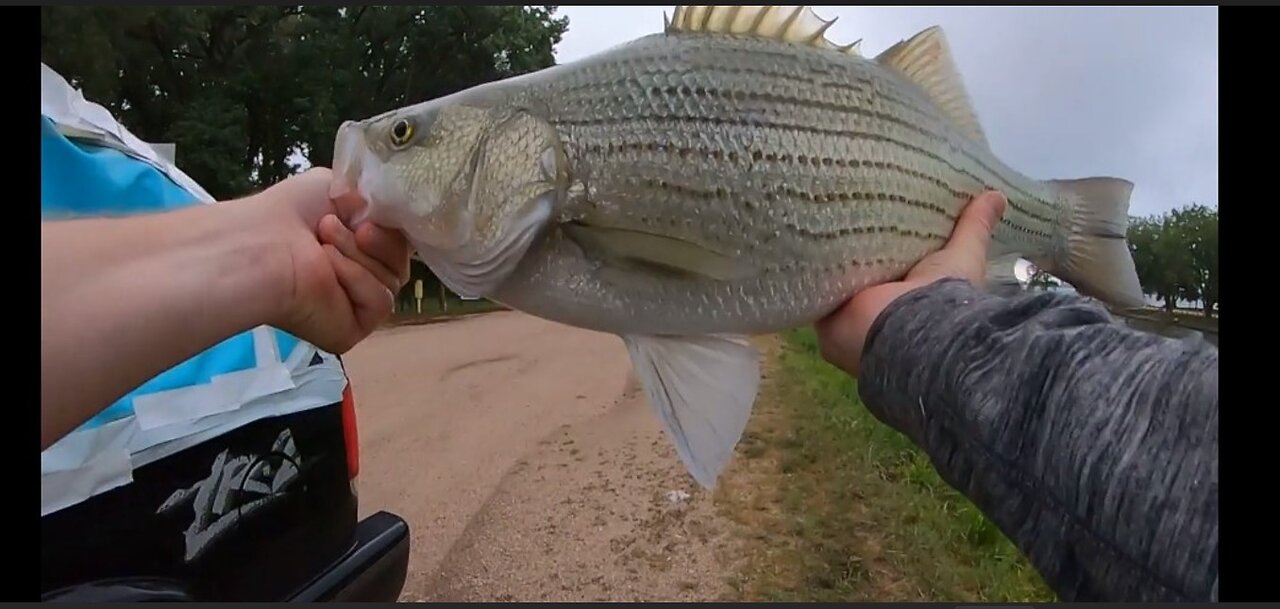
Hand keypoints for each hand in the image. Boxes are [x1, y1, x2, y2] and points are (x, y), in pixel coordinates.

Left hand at [248, 168, 410, 353]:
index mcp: (356, 247)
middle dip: (377, 240)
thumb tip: (397, 212)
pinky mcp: (353, 329)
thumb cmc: (294, 211)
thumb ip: (376, 199)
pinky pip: (381, 302)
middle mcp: (358, 277)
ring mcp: (356, 306)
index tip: (375, 211)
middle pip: (401, 262)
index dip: (393, 228)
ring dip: (359, 256)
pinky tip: (326, 271)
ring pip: (393, 281)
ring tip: (323, 244)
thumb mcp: (342, 186)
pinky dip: (358, 280)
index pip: (399, 243)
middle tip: (340, 227)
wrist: (265, 244)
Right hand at [815, 190, 1007, 375]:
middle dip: (850, 246)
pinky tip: (802, 234)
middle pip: (856, 273)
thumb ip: (974, 227)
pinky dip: (808, 269)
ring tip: (819, 210)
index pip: (888, 265)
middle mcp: (875, 313)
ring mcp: (846, 318)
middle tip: (843, 203)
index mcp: (905, 299)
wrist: (914, 333)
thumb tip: (998, 194)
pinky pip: (811, 290)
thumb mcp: (962, 256)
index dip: (883, 243)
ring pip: (831, 281)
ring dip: (827, 257)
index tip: (877, 211)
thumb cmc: (942, 299)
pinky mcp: (823, 318)